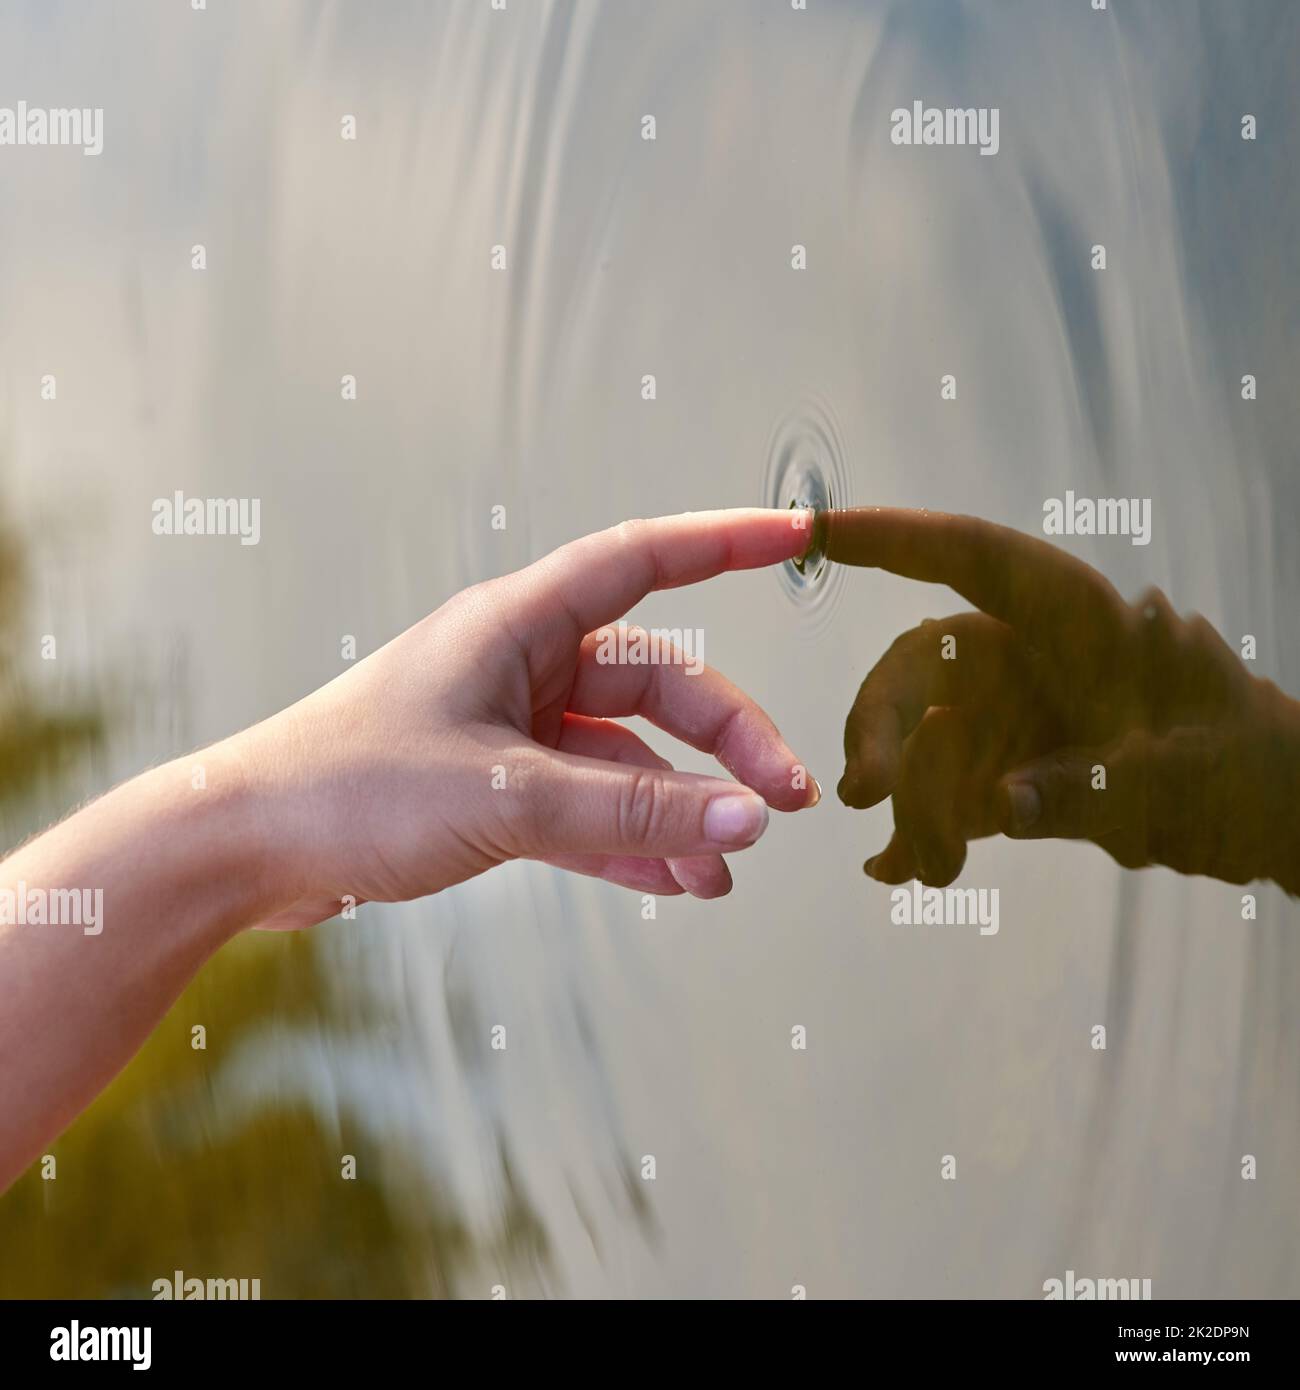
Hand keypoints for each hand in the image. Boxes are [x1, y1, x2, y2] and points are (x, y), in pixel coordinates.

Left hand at [236, 509, 819, 928]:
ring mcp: (508, 728)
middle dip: (726, 740)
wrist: (246, 848)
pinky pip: (588, 806)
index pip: (643, 560)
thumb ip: (632, 808)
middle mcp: (520, 666)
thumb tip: (746, 818)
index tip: (797, 536)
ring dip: (682, 805)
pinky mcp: (492, 787)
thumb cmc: (351, 790)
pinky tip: (676, 880)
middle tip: (783, 802)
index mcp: (518, 625)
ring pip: (627, 753)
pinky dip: (633, 840)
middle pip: (657, 680)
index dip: (725, 543)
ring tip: (730, 863)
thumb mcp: (506, 796)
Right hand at [822, 508, 1299, 893]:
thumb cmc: (1245, 770)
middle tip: (866, 794)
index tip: (820, 532)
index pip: (977, 561)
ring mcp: (1013, 715)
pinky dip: (920, 830)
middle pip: (921, 666)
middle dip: (882, 725)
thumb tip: (1000, 806)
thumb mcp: (1181, 781)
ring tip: (929, 870)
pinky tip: (900, 870)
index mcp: (1081, 624)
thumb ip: (1092, 789)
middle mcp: (1030, 658)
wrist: (1267, 815)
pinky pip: (942, 792)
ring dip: (909, 800)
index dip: (896, 539)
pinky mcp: (1007, 770)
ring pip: (919, 737)